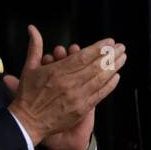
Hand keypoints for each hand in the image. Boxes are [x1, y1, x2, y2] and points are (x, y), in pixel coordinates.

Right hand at [4, 25, 124, 145]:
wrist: (28, 120)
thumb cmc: (27, 94)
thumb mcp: (29, 67)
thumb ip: (35, 46)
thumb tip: (32, 29)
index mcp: (56, 71)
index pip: (83, 57)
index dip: (98, 48)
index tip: (108, 41)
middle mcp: (69, 83)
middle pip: (95, 66)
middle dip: (110, 55)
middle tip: (120, 47)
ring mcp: (77, 97)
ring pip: (100, 79)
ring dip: (114, 67)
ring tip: (122, 58)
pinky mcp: (82, 109)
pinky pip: (100, 94)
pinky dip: (109, 85)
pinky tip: (116, 76)